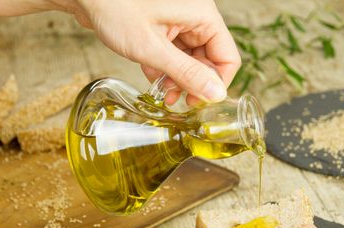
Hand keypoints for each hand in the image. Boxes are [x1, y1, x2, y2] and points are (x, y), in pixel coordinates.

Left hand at [50, 0, 240, 103]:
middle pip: (209, 60)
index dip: (216, 84)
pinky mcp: (165, 28)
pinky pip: (175, 55)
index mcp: (202, 16)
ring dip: (178, 79)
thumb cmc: (116, 9)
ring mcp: (180, 22)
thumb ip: (187, 73)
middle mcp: (195, 18)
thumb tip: (216, 94)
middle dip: (193, 83)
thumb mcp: (153, 48)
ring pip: (191, 60)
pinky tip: (152, 77)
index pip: (228, 57)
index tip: (198, 102)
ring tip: (162, 92)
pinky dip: (166, 69)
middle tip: (176, 100)